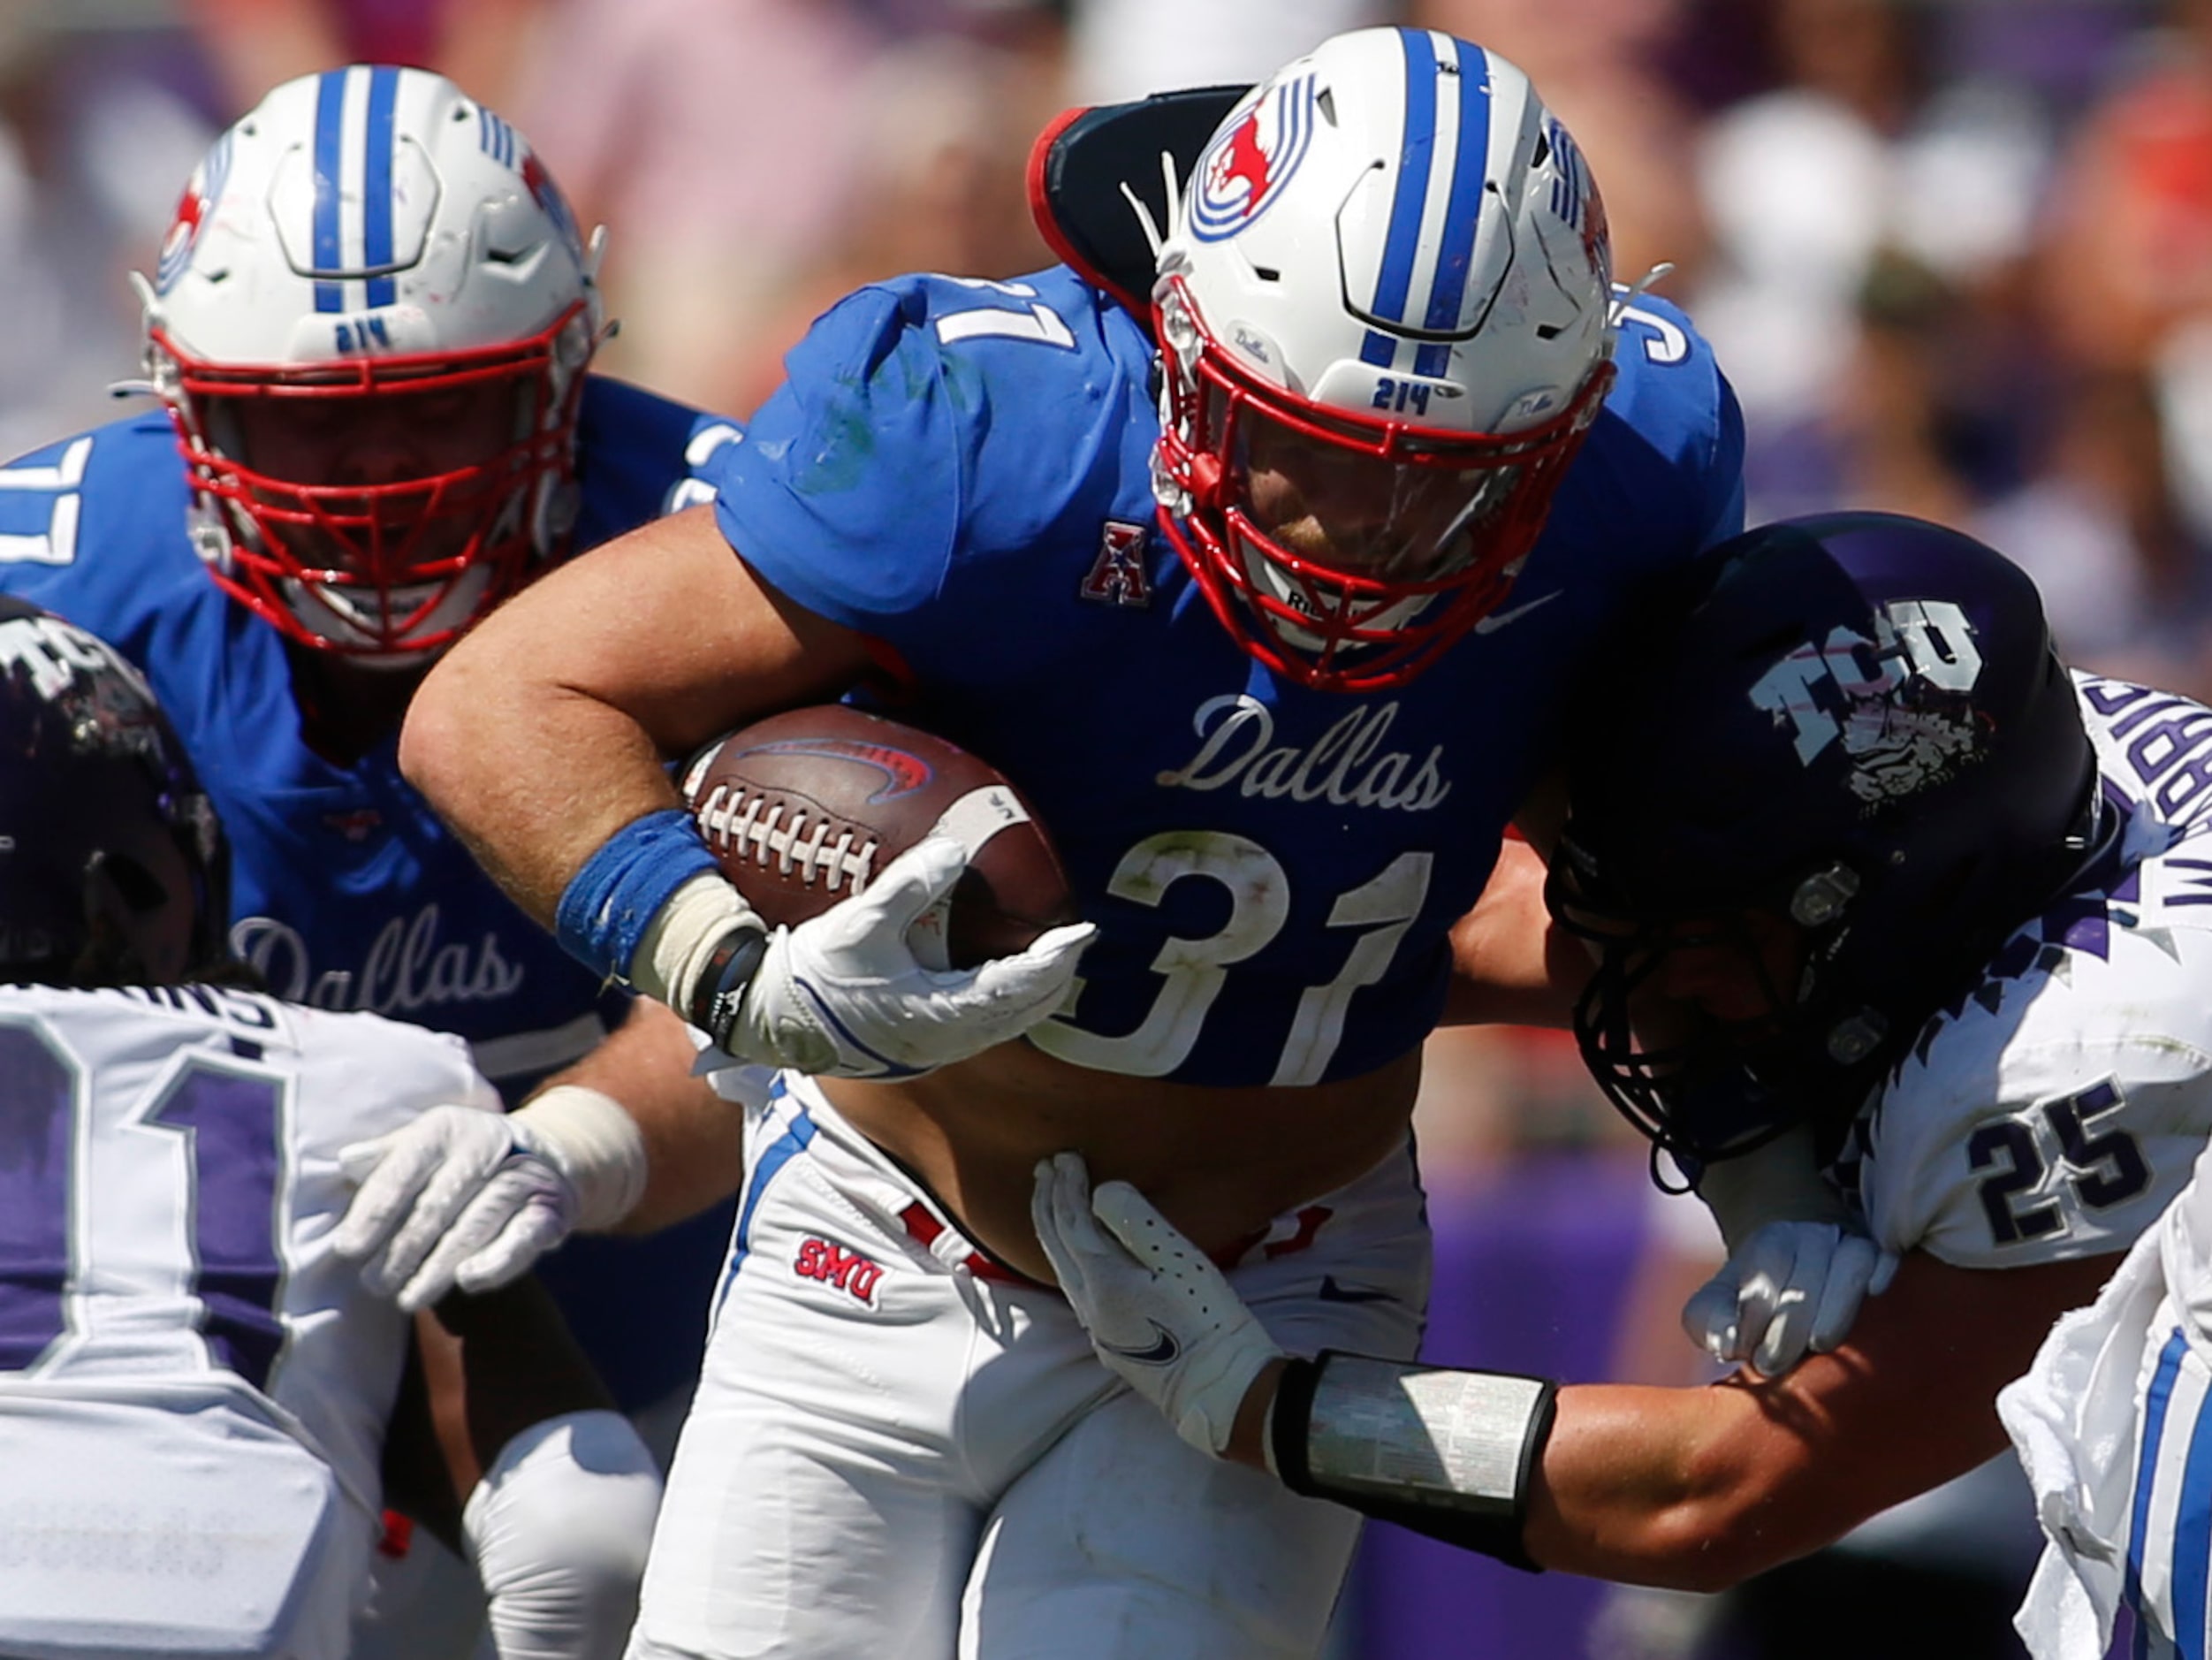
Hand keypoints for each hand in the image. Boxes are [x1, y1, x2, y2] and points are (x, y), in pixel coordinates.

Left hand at [332, 1088, 644, 1312]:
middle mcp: (487, 1146)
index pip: (404, 1170)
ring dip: (437, 1266)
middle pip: (437, 1204)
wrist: (547, 1155)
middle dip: (402, 1248)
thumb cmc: (464, 1158)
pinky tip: (466, 1282)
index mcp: (446, 1128)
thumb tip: (346, 1163)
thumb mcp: (426, 1144)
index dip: (375, 1211)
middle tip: (374, 1284)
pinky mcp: (550, 1209)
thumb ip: (387, 1156)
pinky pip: (523, 1237)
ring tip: (407, 1298)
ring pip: (475, 1226)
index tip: (349, 1248)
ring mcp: (522, 1177)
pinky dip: (497, 1260)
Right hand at [719, 837, 1094, 1077]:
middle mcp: (945, 1041)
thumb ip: (909, 886)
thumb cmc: (816, 974)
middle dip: (1054, 978)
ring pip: (1004, 1024)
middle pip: (1021, 1012)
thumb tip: (954, 850)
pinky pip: (981, 1026)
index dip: (1053, 960)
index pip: (1014, 987)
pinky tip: (1000, 977)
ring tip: (1051, 960)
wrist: (772, 1019)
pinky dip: (1004, 1001)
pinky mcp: (919, 1047)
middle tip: (1076, 940)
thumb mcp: (860, 923)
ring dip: (1032, 993)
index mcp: (937, 1014)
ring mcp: (933, 1049)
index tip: (1081, 933)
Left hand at [1030, 1152, 1283, 1456]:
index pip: (1072, 1222)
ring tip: (1051, 1200)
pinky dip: (1067, 1255)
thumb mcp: (1179, 1262)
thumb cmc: (1208, 1321)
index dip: (1066, 1186)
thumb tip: (1102, 1192)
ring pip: (1060, 1268)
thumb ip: (1136, 1223)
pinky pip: (1075, 1287)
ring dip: (1053, 1228)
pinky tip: (1077, 1252)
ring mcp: (1097, 1329)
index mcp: (1103, 1282)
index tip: (1066, 1156)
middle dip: (1047, 1202)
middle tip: (1044, 1168)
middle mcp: (1088, 1307)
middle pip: (1054, 1245)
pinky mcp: (1110, 1342)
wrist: (1221, 1391)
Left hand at [1683, 1121, 1894, 1374]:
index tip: (1746, 1353)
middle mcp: (1814, 1236)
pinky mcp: (1884, 1257)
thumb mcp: (1718, 1306)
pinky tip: (1873, 1307)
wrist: (1804, 1269)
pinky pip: (1888, 1260)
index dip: (1755, 1314)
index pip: (1765, 1271)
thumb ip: (1709, 1322)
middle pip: (1806, 1274)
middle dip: (1787, 1326)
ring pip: (1850, 1266)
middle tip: (1772, 1365)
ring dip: (1835, 1310)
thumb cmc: (1756, 1299)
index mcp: (1771, 1242)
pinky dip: (1883, 1278)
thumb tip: (1731, 1344)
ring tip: (1818, 1346)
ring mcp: (1853, 1243)